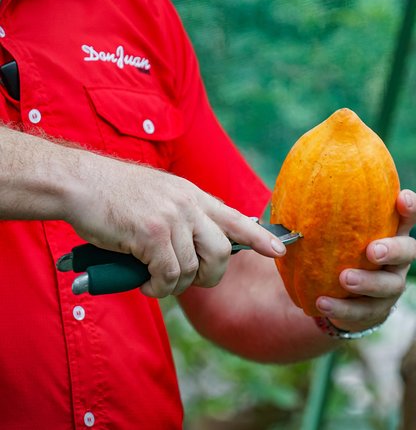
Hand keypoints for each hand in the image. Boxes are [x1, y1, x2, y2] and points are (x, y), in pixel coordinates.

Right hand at [64, 152, 284, 297]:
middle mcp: (189, 205)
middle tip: (188, 279)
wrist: (80, 183)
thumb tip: (201, 251)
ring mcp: (173, 218)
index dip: (259, 238)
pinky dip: (158, 287)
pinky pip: (169, 276)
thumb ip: (185, 218)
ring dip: (174, 284)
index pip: (236, 218)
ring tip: (154, 280)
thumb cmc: (116, 197)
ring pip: (193, 269)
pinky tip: (144, 282)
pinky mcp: (153, 234)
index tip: (280, 251)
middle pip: (222, 253)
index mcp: (194, 197)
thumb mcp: (161, 198)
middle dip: (210, 275)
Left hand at [314, 189, 415, 331]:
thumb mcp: (332, 232)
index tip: (401, 197)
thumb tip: (291, 192)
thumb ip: (322, 214)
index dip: (410, 207)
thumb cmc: (335, 250)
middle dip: (393, 250)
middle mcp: (398, 259)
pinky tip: (322, 302)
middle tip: (372, 250)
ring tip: (345, 279)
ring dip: (368, 282)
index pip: (409, 215)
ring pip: (390, 285)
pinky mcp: (376, 310)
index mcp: (391, 232)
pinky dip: (343, 307)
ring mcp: (390, 286)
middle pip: (408, 251)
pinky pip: (363, 311)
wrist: (336, 294)